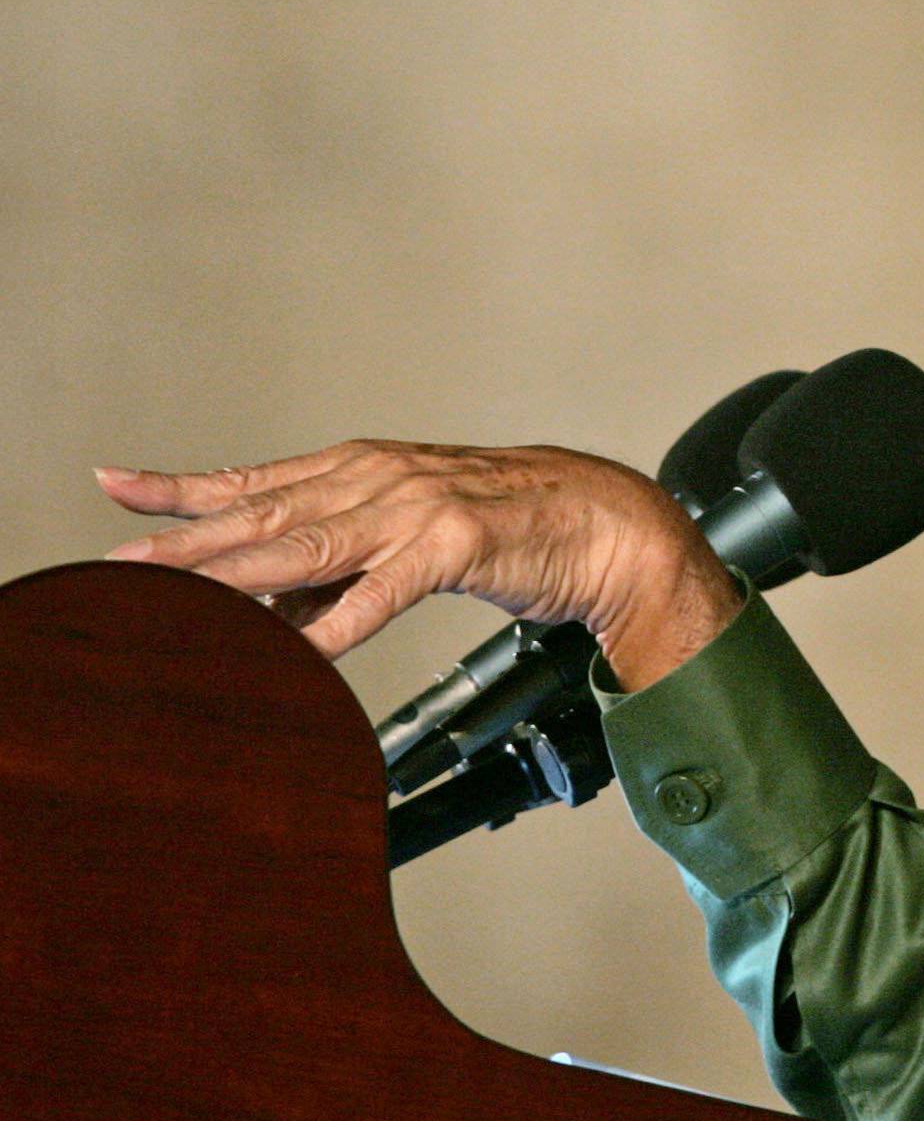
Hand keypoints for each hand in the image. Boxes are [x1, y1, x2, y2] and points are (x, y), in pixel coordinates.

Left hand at [96, 440, 741, 687]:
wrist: (613, 526)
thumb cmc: (520, 530)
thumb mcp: (417, 541)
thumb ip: (347, 569)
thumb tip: (274, 612)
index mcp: (370, 470)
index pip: (259, 478)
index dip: (184, 486)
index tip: (114, 484)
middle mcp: (384, 478)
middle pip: (266, 512)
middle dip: (184, 538)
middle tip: (117, 560)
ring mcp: (420, 507)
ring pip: (309, 544)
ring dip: (234, 572)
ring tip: (173, 592)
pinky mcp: (461, 543)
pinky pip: (385, 592)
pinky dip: (337, 623)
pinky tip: (298, 649)